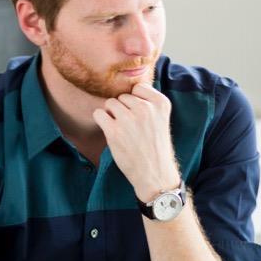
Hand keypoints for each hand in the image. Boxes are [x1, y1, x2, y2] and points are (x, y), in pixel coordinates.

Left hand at [92, 83, 178, 201]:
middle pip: (122, 96)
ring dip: (112, 115)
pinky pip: (99, 113)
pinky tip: (109, 130)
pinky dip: (101, 120)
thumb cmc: (155, 147)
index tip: (138, 115)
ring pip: (110, 103)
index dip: (135, 100)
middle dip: (123, 109)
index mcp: (161, 103)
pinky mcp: (114, 131)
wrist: (154, 174)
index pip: (138, 87)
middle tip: (130, 127)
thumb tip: (126, 90)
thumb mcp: (161, 119)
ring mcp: (129, 119)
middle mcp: (146, 108)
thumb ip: (148, 103)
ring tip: (122, 130)